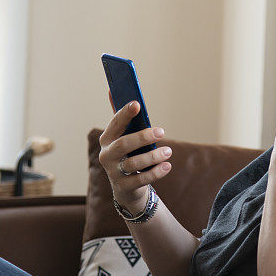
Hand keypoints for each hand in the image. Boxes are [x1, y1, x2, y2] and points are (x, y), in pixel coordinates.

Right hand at [99, 95, 172, 210]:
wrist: (126, 186)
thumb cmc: (128, 154)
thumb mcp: (124, 136)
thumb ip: (121, 116)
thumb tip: (112, 88)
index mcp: (106, 139)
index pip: (115, 124)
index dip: (124, 113)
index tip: (137, 104)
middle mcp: (107, 155)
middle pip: (123, 145)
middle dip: (142, 137)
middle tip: (162, 131)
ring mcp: (114, 172)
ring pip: (133, 164)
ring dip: (152, 156)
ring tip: (168, 151)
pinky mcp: (124, 187)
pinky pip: (141, 180)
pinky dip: (156, 172)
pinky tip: (167, 165)